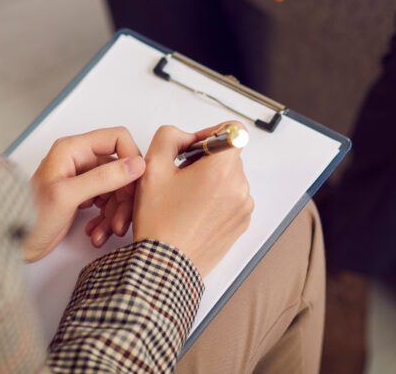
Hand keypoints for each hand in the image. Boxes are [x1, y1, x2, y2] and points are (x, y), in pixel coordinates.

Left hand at [23, 127, 145, 262]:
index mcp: (73, 149)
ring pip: (116, 188)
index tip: (134, 184)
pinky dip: (107, 218)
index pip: (117, 138)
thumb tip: (136, 165)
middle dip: (124, 195)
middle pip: (120, 167)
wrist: (14, 244)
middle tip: (120, 221)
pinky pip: (107, 202)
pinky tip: (97, 232)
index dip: (131, 158)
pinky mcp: (82, 196)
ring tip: (109, 231)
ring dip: (116, 211)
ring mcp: (81, 178)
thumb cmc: (31, 217)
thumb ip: (103, 178)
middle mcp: (79, 159)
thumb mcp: (68, 196)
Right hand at [133, 124, 253, 277]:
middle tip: (181, 178)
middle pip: (229, 155)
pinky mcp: (241, 223)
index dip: (211, 134)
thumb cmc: (159, 221)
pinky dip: (217, 200)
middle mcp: (240, 186)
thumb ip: (169, 136)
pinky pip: (232, 199)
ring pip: (230, 178)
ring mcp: (244, 207)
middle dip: (207, 160)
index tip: (194, 148)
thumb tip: (185, 136)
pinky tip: (194, 213)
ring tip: (186, 199)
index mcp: (222, 169)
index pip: (233, 130)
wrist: (165, 265)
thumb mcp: (152, 167)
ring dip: (211, 181)